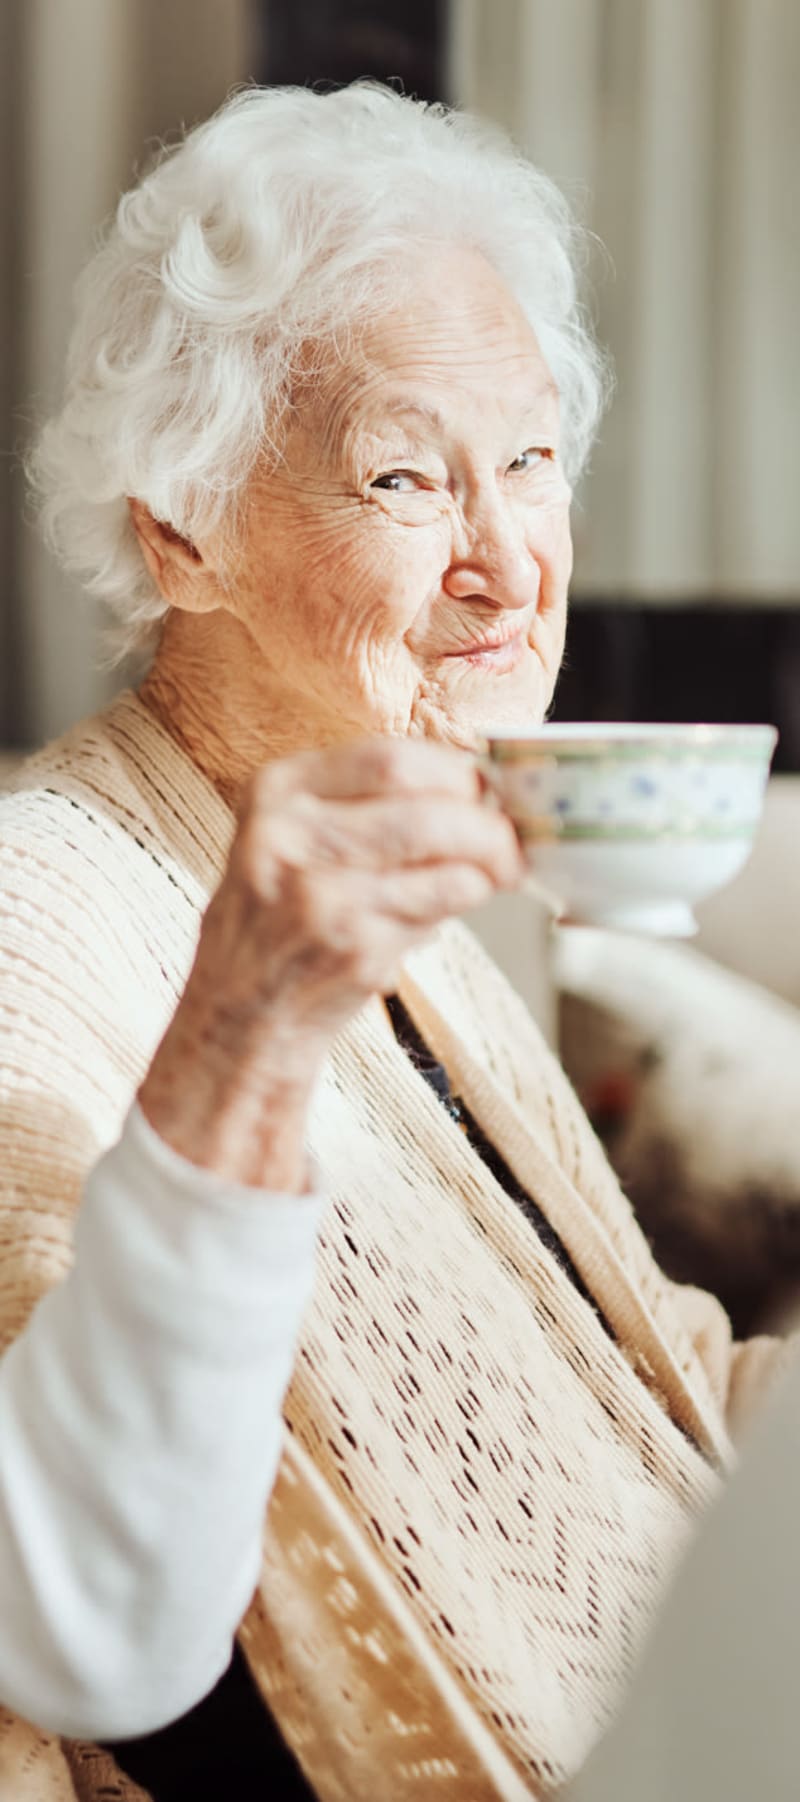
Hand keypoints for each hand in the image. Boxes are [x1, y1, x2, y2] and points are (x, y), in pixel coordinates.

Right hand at [139, 737, 522, 1186]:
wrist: (241, 1010)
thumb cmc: (287, 917)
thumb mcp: (298, 839)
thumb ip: (372, 807)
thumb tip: (482, 792)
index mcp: (278, 792)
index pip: (389, 758)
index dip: (455, 771)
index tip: (487, 789)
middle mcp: (289, 836)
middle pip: (423, 805)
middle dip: (484, 820)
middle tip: (511, 837)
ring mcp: (318, 895)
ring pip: (441, 854)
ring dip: (488, 863)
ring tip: (499, 871)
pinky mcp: (351, 946)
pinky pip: (440, 906)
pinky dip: (465, 899)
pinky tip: (459, 903)